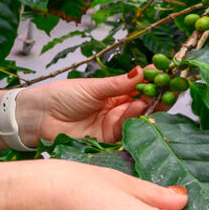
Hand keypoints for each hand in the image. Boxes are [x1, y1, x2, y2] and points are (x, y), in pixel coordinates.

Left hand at [19, 67, 155, 143]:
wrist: (39, 117)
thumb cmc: (60, 97)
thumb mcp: (92, 87)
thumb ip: (118, 83)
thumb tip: (141, 70)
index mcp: (112, 92)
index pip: (138, 85)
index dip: (152, 79)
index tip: (167, 71)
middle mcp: (116, 108)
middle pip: (143, 102)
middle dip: (157, 94)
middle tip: (169, 86)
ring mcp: (112, 124)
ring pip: (137, 116)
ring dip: (147, 106)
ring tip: (153, 95)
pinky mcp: (108, 139)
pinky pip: (126, 129)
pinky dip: (134, 119)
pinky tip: (138, 109)